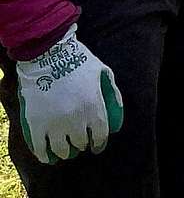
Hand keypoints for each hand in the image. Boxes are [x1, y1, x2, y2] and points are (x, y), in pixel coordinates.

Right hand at [15, 27, 123, 162]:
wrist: (48, 55)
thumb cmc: (78, 61)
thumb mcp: (102, 71)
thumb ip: (112, 90)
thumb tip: (118, 108)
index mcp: (93, 106)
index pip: (100, 135)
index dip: (99, 143)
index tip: (97, 146)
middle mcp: (75, 119)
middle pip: (81, 142)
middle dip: (82, 144)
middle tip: (80, 142)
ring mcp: (54, 124)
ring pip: (62, 149)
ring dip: (66, 152)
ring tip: (66, 150)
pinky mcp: (36, 125)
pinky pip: (41, 149)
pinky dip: (45, 155)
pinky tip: (48, 156)